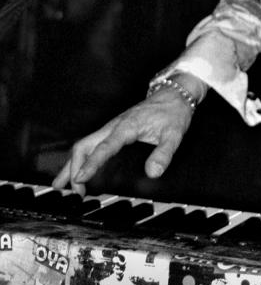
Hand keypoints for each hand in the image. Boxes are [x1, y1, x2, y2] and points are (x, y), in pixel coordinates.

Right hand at [52, 89, 194, 195]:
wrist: (174, 94)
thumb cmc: (172, 112)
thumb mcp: (174, 134)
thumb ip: (163, 154)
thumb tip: (153, 173)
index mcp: (126, 126)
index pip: (104, 147)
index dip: (91, 164)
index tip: (80, 179)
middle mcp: (114, 126)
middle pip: (84, 145)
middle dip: (73, 167)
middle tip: (72, 190)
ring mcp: (111, 127)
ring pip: (84, 144)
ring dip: (72, 163)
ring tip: (62, 185)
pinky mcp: (113, 129)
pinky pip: (91, 143)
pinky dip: (80, 157)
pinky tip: (77, 169)